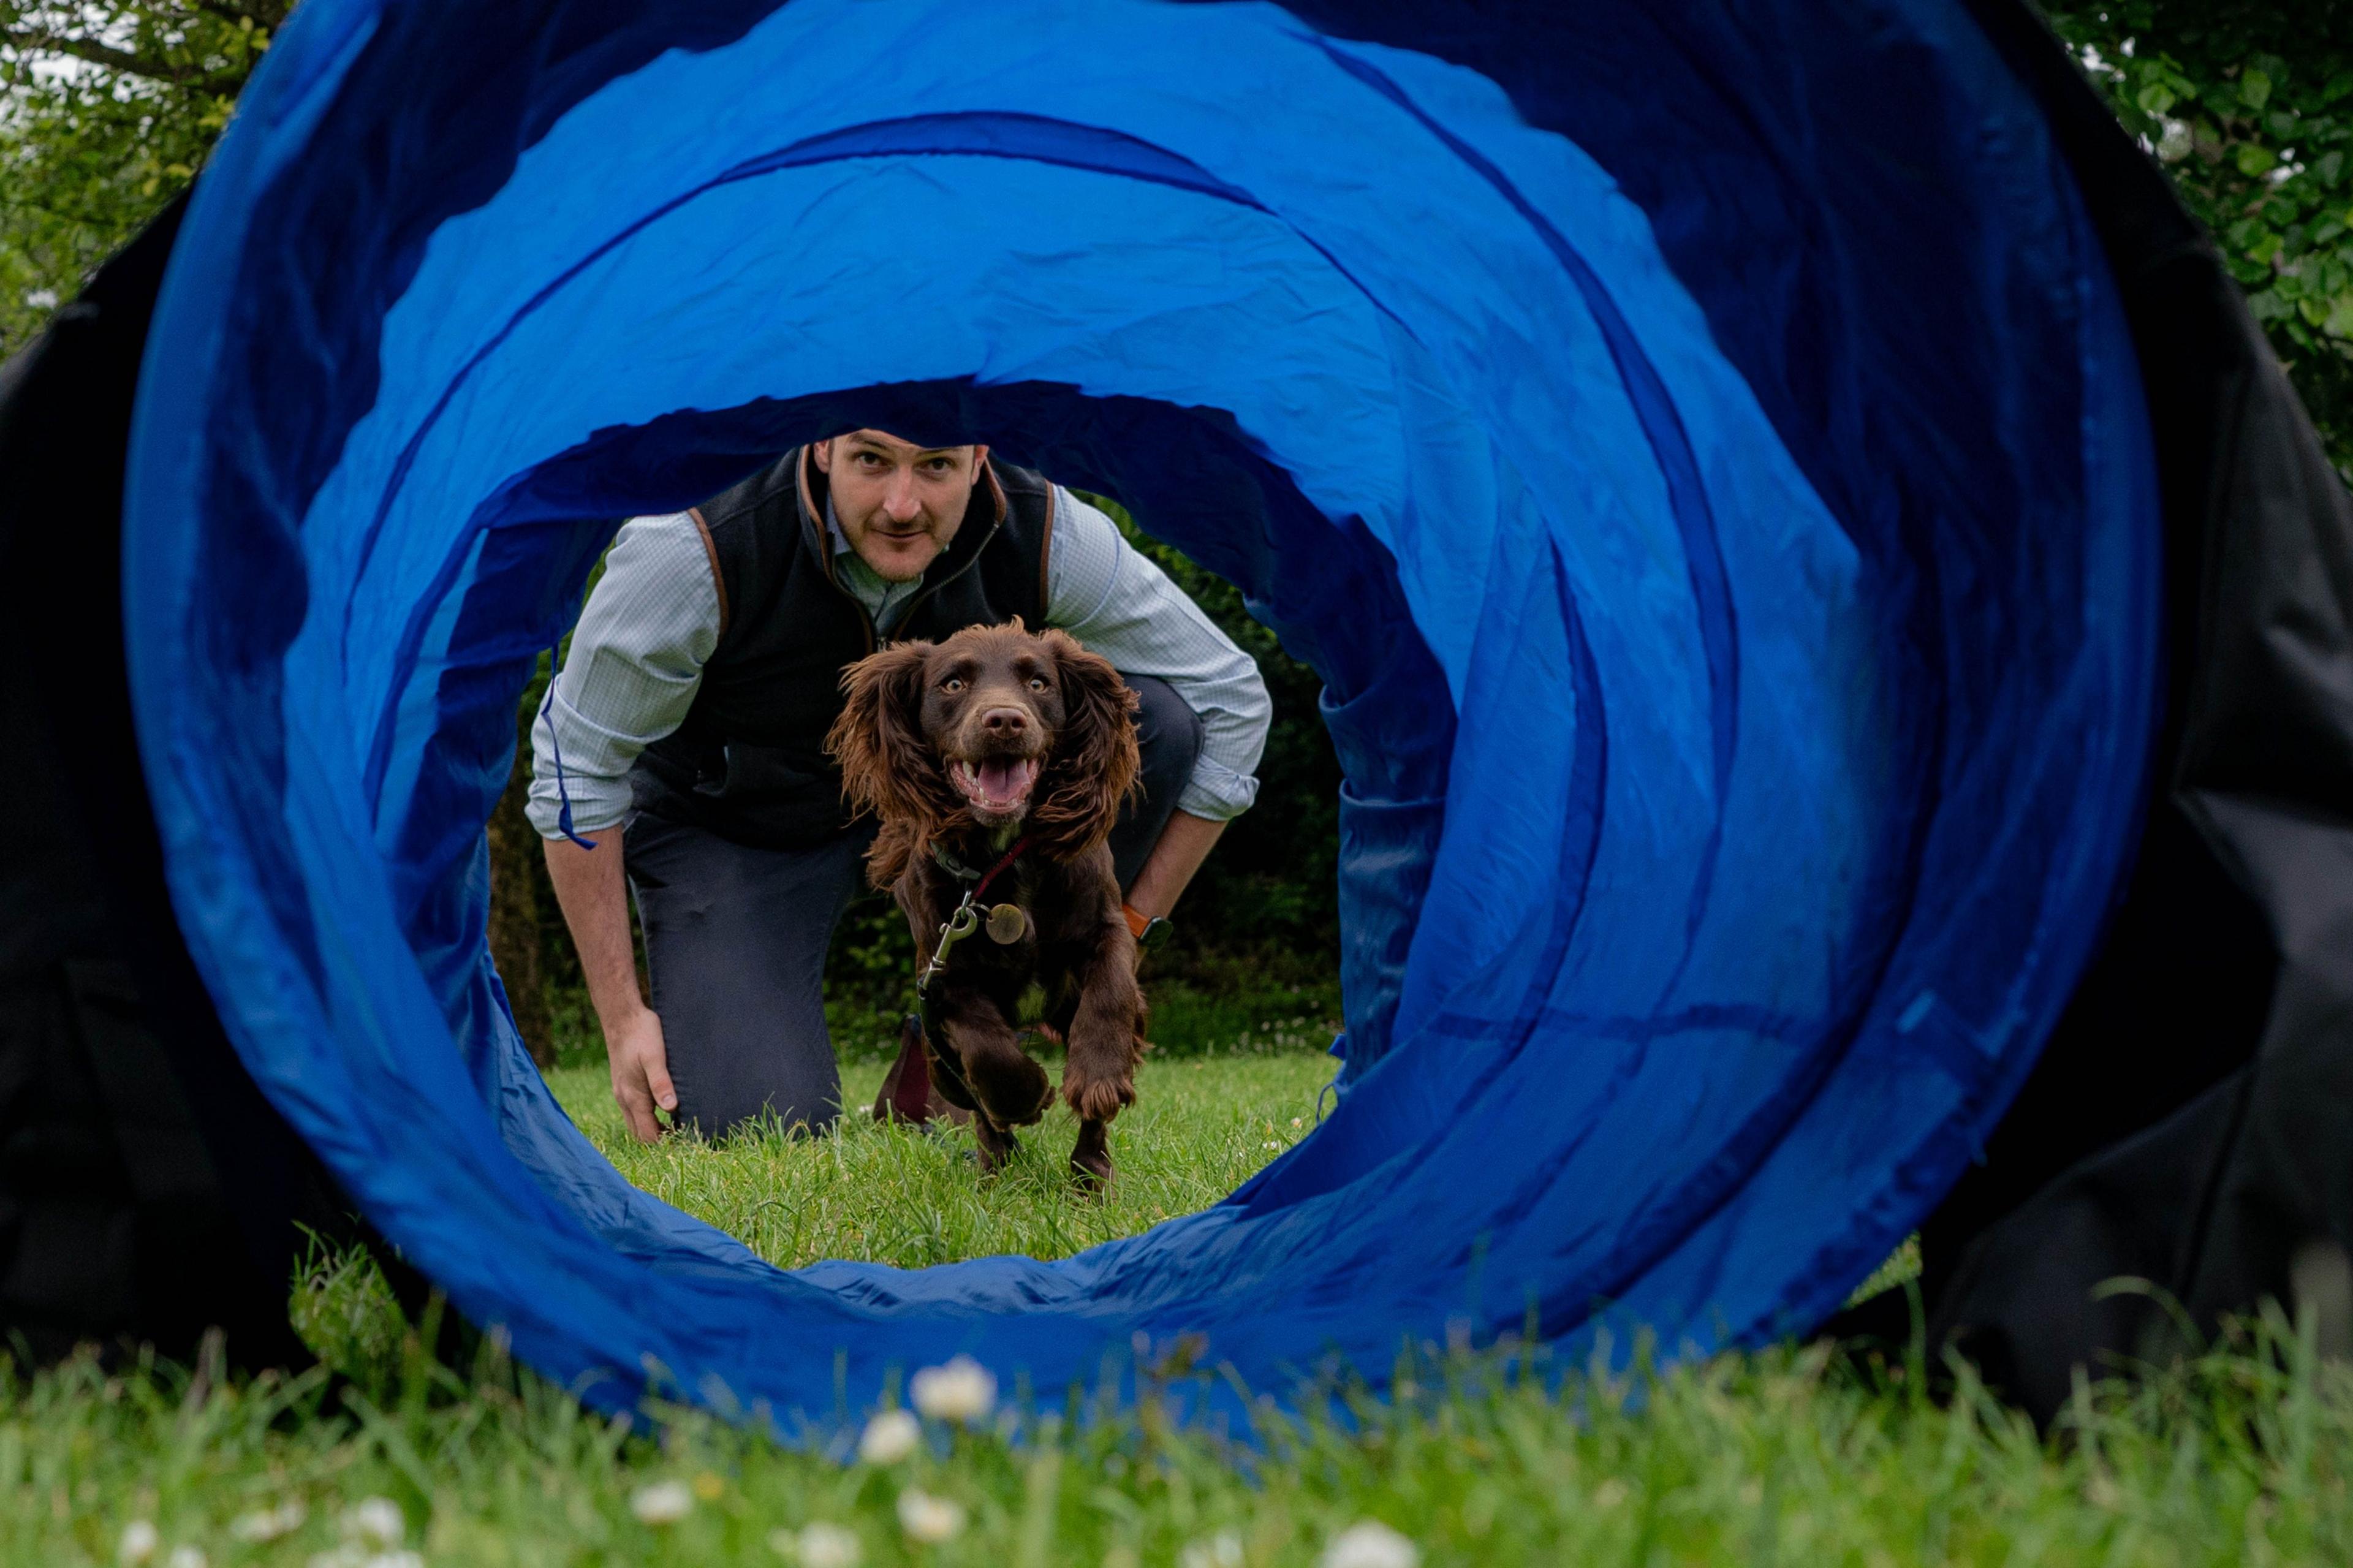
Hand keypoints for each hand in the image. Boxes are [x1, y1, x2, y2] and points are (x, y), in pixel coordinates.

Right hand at [604, 1005, 676, 1142]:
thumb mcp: (654, 1057)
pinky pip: (634, 1110)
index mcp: (633, 1096)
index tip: (685, 1140)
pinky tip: (664, 1108)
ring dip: (653, 1128)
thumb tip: (671, 1108)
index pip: (647, 1134)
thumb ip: (661, 1083)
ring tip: (677, 1125)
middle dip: (659, 1139)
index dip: (664, 1142)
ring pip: (636, 1122)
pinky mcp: (623, 1084)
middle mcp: (624, 1099)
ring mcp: (622, 1092)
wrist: (622, 1016)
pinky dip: (648, 1116)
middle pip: (640, 1133)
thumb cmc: (641, 1034)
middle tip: (684, 1135)